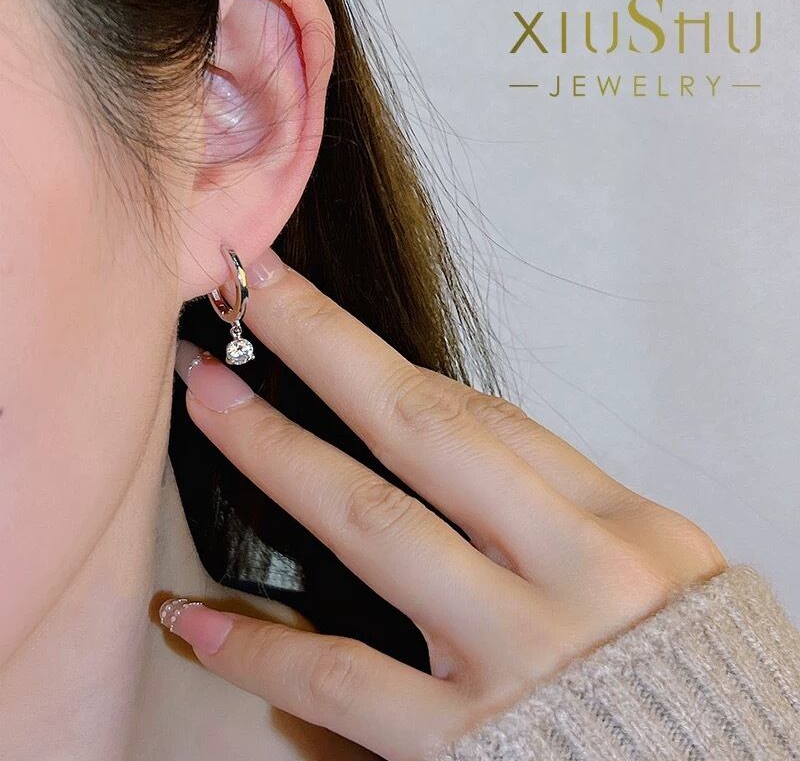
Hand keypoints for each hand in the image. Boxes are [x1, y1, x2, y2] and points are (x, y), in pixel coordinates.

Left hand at [165, 249, 727, 760]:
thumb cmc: (689, 682)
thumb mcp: (655, 570)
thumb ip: (559, 508)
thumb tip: (456, 440)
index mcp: (621, 527)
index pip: (487, 419)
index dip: (393, 359)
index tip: (322, 318)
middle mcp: (573, 573)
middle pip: (424, 428)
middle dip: (327, 349)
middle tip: (252, 294)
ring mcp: (518, 657)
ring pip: (373, 525)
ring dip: (276, 452)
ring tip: (209, 398)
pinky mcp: (468, 747)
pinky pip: (346, 681)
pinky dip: (263, 649)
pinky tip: (198, 616)